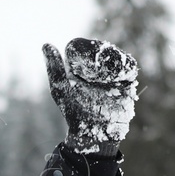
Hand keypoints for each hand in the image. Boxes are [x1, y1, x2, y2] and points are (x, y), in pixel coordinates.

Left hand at [42, 37, 139, 155]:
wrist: (94, 131)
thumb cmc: (74, 111)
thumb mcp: (60, 88)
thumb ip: (54, 68)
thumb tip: (45, 44)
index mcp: (80, 65)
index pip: (81, 46)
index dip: (80, 49)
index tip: (77, 63)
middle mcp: (97, 66)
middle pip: (100, 47)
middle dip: (96, 55)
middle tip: (91, 71)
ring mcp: (113, 72)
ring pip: (115, 54)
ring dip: (110, 60)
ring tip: (102, 76)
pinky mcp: (127, 79)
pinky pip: (129, 65)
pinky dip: (123, 67)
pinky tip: (114, 78)